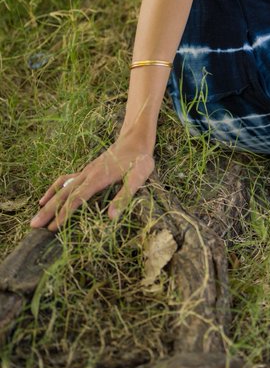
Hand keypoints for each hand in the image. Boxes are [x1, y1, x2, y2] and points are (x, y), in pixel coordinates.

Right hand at [30, 134, 154, 231]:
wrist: (135, 139)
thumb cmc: (139, 160)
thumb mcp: (138, 178)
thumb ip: (124, 197)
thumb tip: (112, 217)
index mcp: (98, 179)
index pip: (76, 199)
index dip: (64, 215)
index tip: (52, 229)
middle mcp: (87, 175)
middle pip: (63, 194)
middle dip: (48, 211)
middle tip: (33, 226)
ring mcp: (84, 172)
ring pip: (61, 188)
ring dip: (47, 203)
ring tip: (35, 218)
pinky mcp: (86, 171)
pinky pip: (64, 180)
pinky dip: (53, 189)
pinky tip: (45, 198)